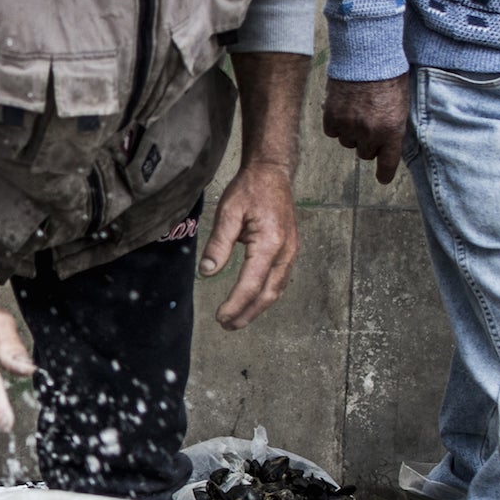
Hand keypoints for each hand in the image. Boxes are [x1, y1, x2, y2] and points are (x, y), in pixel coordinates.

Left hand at [200, 162, 299, 328]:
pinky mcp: (290, 250)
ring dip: (257, 308)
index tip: (220, 317)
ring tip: (237, 320)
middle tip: (227, 326)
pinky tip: (253, 301)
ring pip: (277, 290)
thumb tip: (208, 272)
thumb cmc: (249, 189)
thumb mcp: (227, 212)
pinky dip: (266, 295)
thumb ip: (218, 243)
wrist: (272, 173)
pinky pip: (280, 280)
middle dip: (247, 313)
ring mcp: (291, 252)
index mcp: (269, 243)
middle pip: (268, 294)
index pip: (251, 283)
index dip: (235, 304)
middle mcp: (285, 251)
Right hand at [323, 74, 412, 183]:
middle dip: (368, 143)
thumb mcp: (401, 105)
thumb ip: (393, 127)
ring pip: (347, 143)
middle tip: (369, 125)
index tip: (382, 178)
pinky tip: (343, 108)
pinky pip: (332, 131)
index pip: (387, 163)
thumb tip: (385, 141)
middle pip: (365, 153)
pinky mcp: (332, 117)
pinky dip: (336, 123)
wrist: (367, 56)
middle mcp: (370, 133)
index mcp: (392, 131)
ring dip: (351, 133)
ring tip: (356, 112)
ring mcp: (350, 126)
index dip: (384, 173)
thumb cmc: (389, 76)